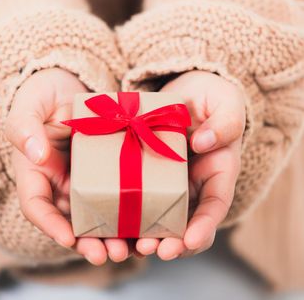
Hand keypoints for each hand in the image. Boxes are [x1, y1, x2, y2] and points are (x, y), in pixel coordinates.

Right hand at [5, 68, 128, 264]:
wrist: (70, 85)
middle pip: (71, 220)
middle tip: (109, 255)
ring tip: (131, 248)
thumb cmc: (44, 93)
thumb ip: (25, 127)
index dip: (50, 225)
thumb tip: (37, 154)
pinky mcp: (108, 169)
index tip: (68, 239)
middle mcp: (61, 180)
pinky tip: (146, 221)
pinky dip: (128, 211)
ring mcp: (86, 176)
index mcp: (36, 171)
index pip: (37, 206)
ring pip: (97, 213)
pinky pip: (117, 193)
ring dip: (112, 235)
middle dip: (88, 241)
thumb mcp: (29, 105)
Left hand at [135, 70, 245, 259]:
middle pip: (187, 222)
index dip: (204, 226)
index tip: (189, 240)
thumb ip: (224, 124)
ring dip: (147, 235)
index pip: (216, 206)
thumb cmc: (211, 96)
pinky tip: (113, 223)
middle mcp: (195, 183)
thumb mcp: (226, 103)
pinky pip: (139, 196)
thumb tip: (204, 143)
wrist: (186, 91)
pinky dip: (129, 214)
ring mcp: (170, 180)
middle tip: (154, 249)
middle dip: (173, 241)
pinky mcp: (147, 173)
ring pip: (161, 216)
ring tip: (130, 246)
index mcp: (218, 171)